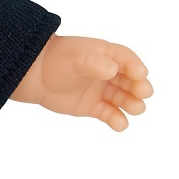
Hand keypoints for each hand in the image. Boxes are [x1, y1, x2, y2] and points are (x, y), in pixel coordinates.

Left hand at [11, 35, 151, 130]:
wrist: (34, 76)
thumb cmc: (56, 60)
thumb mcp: (76, 57)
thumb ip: (94, 63)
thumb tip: (111, 70)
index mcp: (106, 55)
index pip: (127, 60)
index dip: (135, 67)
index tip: (141, 75)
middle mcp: (109, 73)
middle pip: (130, 81)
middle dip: (139, 87)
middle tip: (143, 93)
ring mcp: (102, 90)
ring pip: (123, 99)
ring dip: (132, 104)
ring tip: (136, 108)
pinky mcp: (94, 107)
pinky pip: (110, 114)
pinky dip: (117, 120)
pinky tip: (120, 124)